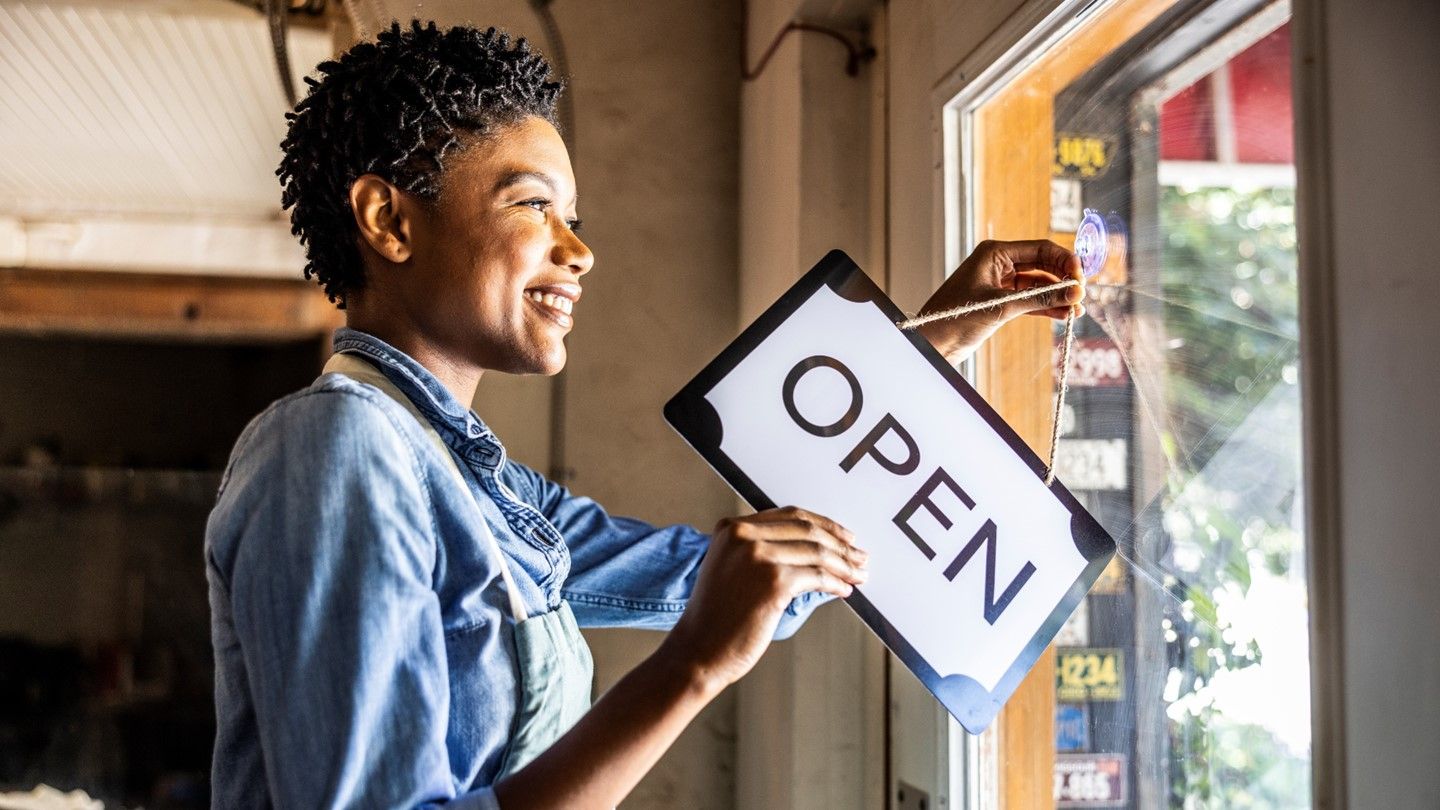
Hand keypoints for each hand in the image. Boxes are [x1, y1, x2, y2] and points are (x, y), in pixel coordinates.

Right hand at [661, 507, 865, 692]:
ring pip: (817, 552)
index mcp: (732, 528)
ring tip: (859, 574)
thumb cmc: (718, 619)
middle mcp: (743, 535)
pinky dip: (835, 583)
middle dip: (840, 543)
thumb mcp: (733, 570)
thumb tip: (817, 550)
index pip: (790, 516)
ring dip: (844, 564)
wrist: (698, 651)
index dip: (824, 525)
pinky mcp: (773, 581)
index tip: (844, 537)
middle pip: (807, 530)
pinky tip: (844, 590)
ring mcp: (758, 556)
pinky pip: (817, 576)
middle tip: (860, 556)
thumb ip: (763, 551)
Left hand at [915, 239, 1085, 363]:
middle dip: (1063, 280)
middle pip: (1043, 265)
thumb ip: (1039, 299)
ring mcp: (1000, 284)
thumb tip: (1073, 294)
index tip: (1081, 278)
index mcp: (995, 253)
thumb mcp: (1002, 307)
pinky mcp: (1000, 303)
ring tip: (1077, 310)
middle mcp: (999, 264)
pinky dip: (1046, 307)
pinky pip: (1030, 300)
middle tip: (1081, 295)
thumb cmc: (956, 318)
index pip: (1040, 249)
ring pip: (1038, 285)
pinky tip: (1063, 314)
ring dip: (1057, 296)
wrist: (932, 343)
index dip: (1064, 261)